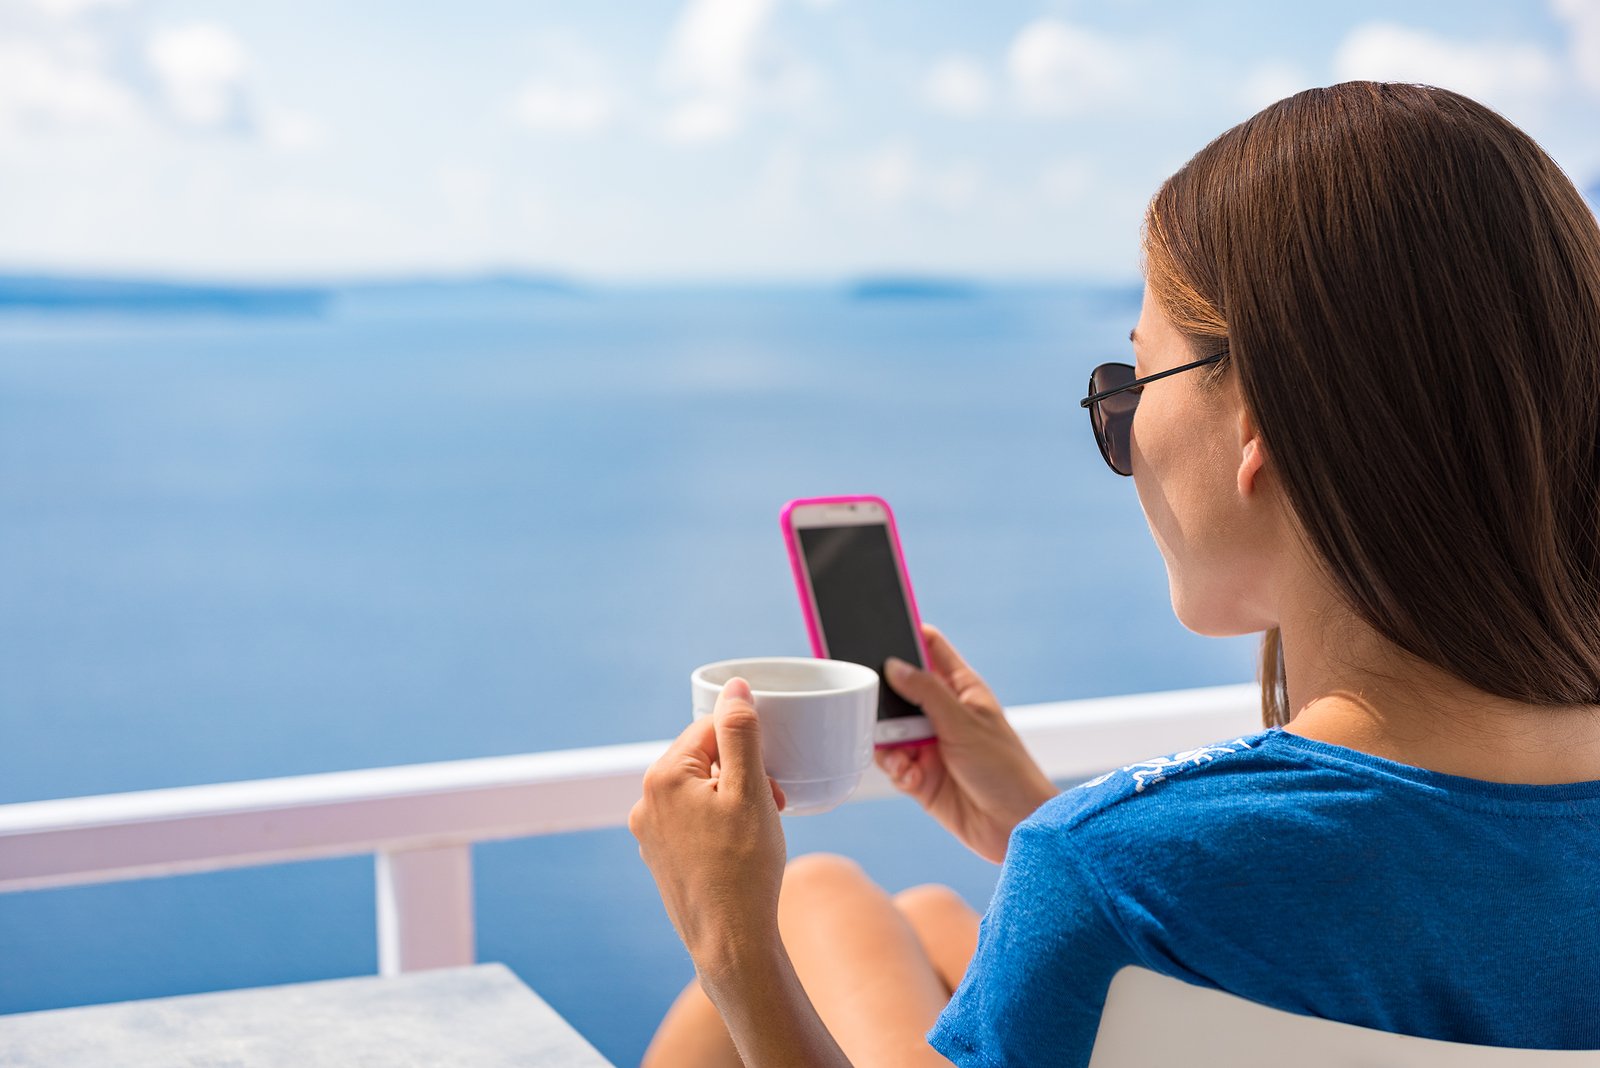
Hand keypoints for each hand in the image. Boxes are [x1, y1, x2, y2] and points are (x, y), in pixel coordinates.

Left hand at [629, 677, 789, 977]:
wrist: (730, 940)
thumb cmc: (744, 867)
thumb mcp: (750, 790)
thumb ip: (741, 732)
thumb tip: (734, 687)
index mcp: (662, 776)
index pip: (711, 730)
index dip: (748, 749)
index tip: (767, 780)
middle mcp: (646, 801)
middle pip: (704, 759)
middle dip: (743, 774)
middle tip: (769, 806)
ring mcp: (649, 832)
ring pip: (700, 791)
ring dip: (734, 799)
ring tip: (758, 830)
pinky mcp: (660, 856)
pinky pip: (692, 821)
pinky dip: (719, 824)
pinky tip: (739, 850)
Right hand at [875, 624, 1057, 863]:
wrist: (1015, 827)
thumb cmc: (1005, 769)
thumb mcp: (964, 723)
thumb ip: (926, 692)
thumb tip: (893, 665)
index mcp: (962, 690)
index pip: (932, 650)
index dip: (909, 635)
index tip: (881, 625)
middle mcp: (943, 715)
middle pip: (901, 692)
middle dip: (885, 700)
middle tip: (876, 706)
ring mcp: (931, 746)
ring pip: (890, 731)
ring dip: (888, 741)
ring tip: (898, 752)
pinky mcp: (921, 778)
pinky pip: (894, 765)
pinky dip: (895, 769)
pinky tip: (908, 775)